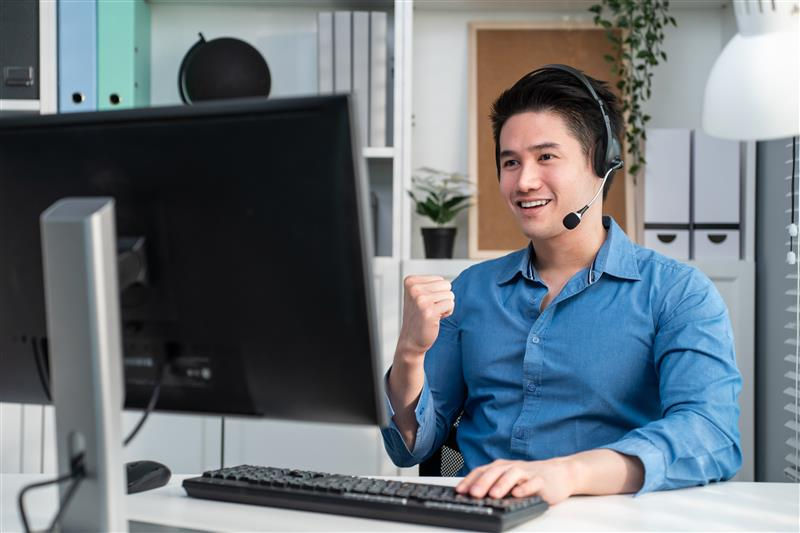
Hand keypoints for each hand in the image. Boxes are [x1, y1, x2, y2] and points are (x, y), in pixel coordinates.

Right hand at [396, 275, 454, 356]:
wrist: (411, 340)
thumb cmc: (418, 317)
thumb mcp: (419, 295)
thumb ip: (431, 285)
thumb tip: (449, 283)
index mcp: (410, 281)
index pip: (440, 279)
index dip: (437, 293)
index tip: (425, 303)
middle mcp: (414, 288)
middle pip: (446, 285)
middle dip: (443, 298)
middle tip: (430, 309)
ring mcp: (421, 299)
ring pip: (450, 295)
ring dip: (445, 306)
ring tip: (433, 314)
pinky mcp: (429, 311)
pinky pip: (450, 304)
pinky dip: (447, 313)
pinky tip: (436, 319)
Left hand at [455, 458, 575, 504]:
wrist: (559, 472)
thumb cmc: (529, 477)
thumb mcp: (508, 479)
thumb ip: (493, 485)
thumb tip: (471, 498)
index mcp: (501, 467)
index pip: (482, 471)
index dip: (470, 480)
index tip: (460, 491)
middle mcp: (512, 467)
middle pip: (495, 472)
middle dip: (483, 483)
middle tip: (473, 494)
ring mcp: (527, 473)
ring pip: (513, 475)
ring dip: (502, 484)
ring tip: (493, 495)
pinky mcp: (542, 481)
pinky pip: (533, 483)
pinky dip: (525, 488)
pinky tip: (518, 493)